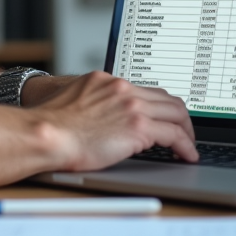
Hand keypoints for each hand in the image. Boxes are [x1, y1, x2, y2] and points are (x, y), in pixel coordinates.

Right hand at [29, 71, 196, 171]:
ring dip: (186, 131)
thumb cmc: (51, 125)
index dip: (159, 106)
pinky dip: (186, 145)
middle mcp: (122, 89)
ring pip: (176, 113)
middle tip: (184, 132)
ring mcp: (132, 106)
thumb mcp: (73, 101)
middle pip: (166, 98)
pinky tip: (187, 154)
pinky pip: (174, 134)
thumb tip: (100, 118)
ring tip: (189, 145)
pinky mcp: (138, 127)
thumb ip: (93, 103)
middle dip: (179, 117)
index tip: (164, 118)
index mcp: (107, 81)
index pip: (145, 90)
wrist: (47, 133)